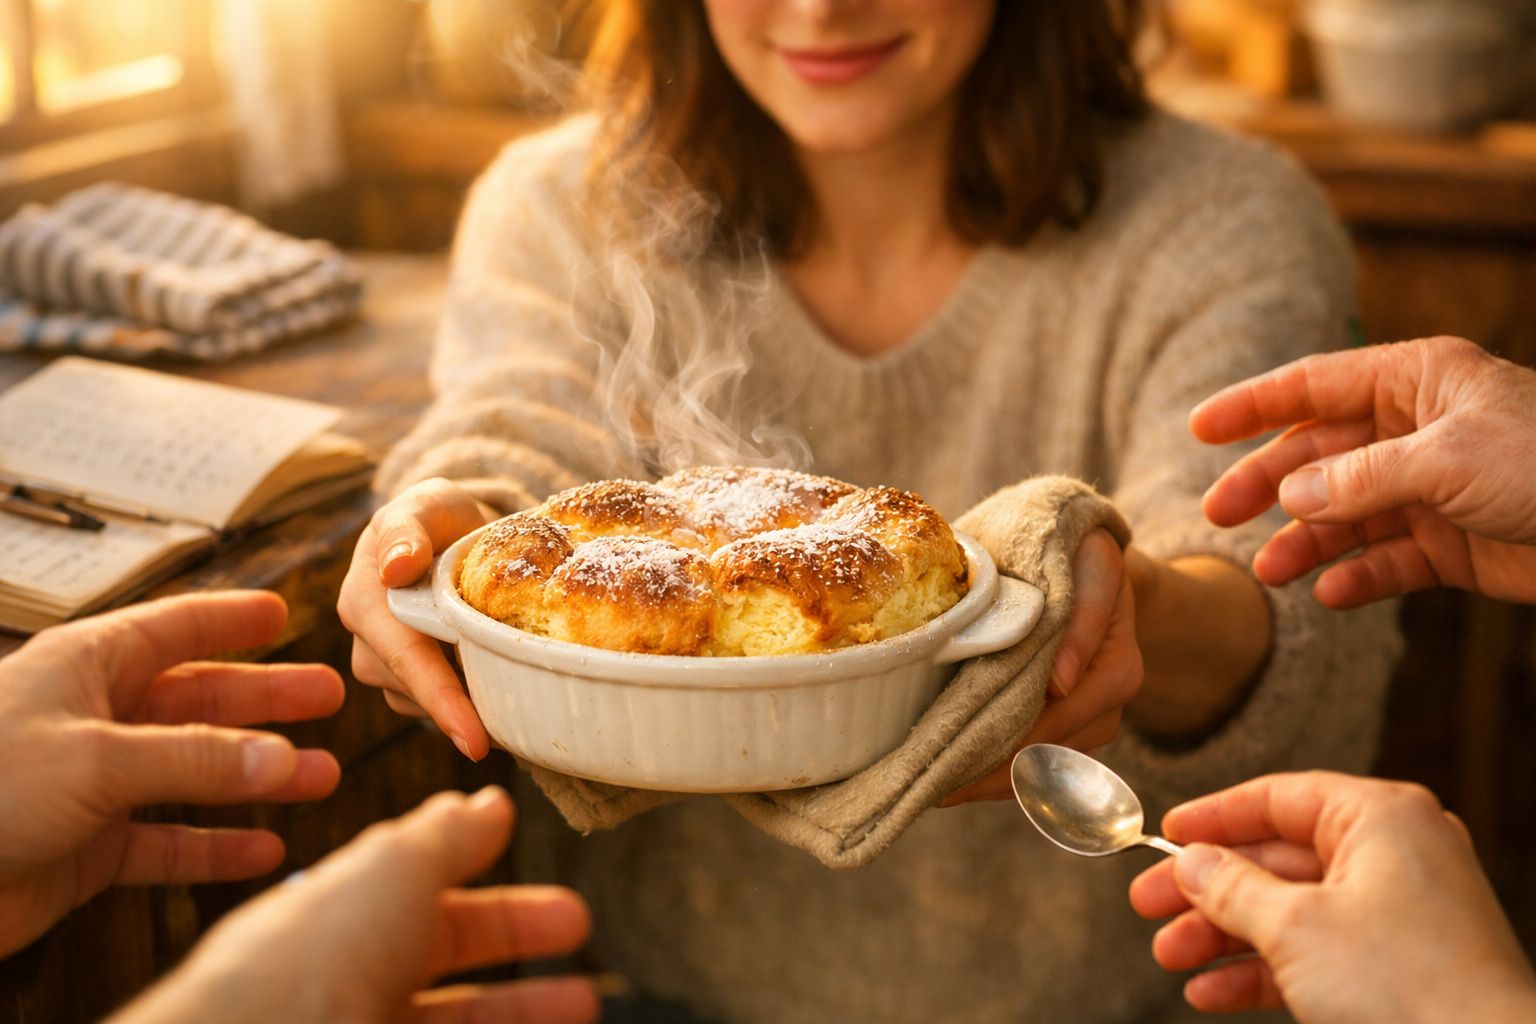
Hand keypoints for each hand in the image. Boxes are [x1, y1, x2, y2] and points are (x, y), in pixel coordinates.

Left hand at [0, 591, 342, 955]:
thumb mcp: (97, 757)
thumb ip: (196, 760)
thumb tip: (283, 759)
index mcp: (86, 668)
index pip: (174, 628)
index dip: (229, 618)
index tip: (282, 612)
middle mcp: (94, 720)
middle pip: (198, 700)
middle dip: (266, 700)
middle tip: (328, 697)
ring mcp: (92, 785)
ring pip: (194, 774)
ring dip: (256, 778)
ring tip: (321, 777)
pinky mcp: (86, 848)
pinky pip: (167, 843)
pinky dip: (215, 846)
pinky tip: (263, 849)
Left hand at [113, 787, 597, 1023]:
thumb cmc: (316, 953)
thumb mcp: (395, 868)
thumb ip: (448, 835)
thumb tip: (490, 801)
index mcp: (350, 911)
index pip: (427, 891)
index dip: (487, 876)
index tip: (528, 866)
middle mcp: (355, 974)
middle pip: (449, 953)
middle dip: (519, 936)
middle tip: (577, 923)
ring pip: (459, 1016)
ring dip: (524, 1006)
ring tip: (585, 1002)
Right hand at [338, 478, 495, 758]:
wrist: (445, 535)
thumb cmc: (434, 517)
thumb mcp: (425, 505)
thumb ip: (407, 529)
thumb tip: (396, 569)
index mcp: (363, 601)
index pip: (405, 658)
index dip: (440, 699)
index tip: (474, 740)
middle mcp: (367, 643)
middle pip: (419, 692)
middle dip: (466, 712)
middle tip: (522, 728)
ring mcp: (386, 669)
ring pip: (431, 706)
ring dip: (472, 704)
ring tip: (518, 691)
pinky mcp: (410, 685)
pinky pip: (442, 707)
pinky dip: (473, 702)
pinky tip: (503, 689)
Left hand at [943, 529, 1142, 802]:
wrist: (1094, 561)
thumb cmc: (1085, 556)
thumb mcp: (1092, 567)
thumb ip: (1084, 617)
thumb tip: (1060, 684)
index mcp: (1116, 672)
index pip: (1052, 724)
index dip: (1003, 747)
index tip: (953, 764)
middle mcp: (1107, 707)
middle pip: (1042, 756)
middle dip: (986, 774)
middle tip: (929, 788)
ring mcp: (1090, 721)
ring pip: (1037, 766)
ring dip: (987, 778)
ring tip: (931, 788)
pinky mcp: (1070, 725)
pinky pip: (1033, 758)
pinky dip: (994, 767)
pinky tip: (953, 774)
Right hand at [1128, 771, 1535, 1022]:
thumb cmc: (1409, 986)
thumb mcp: (1296, 927)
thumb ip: (1231, 887)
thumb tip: (1191, 862)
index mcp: (1379, 819)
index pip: (1278, 798)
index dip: (1213, 817)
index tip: (1164, 835)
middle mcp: (1392, 855)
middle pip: (1276, 859)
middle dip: (1206, 890)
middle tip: (1148, 905)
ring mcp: (1398, 913)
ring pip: (1289, 911)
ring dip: (1223, 935)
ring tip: (1171, 957)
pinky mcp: (1397, 966)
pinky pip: (1314, 954)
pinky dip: (1261, 969)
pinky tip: (1211, 991)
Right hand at [1192, 336, 1535, 606]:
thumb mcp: (1448, 460)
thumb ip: (1361, 478)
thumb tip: (1292, 497)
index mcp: (1419, 381)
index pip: (1316, 385)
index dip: (1254, 405)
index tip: (1198, 428)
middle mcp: (1419, 429)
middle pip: (1321, 452)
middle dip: (1269, 484)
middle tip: (1218, 515)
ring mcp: (1434, 487)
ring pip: (1347, 511)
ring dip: (1306, 540)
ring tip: (1270, 569)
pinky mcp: (1453, 541)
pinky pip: (1388, 558)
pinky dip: (1357, 575)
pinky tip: (1330, 592)